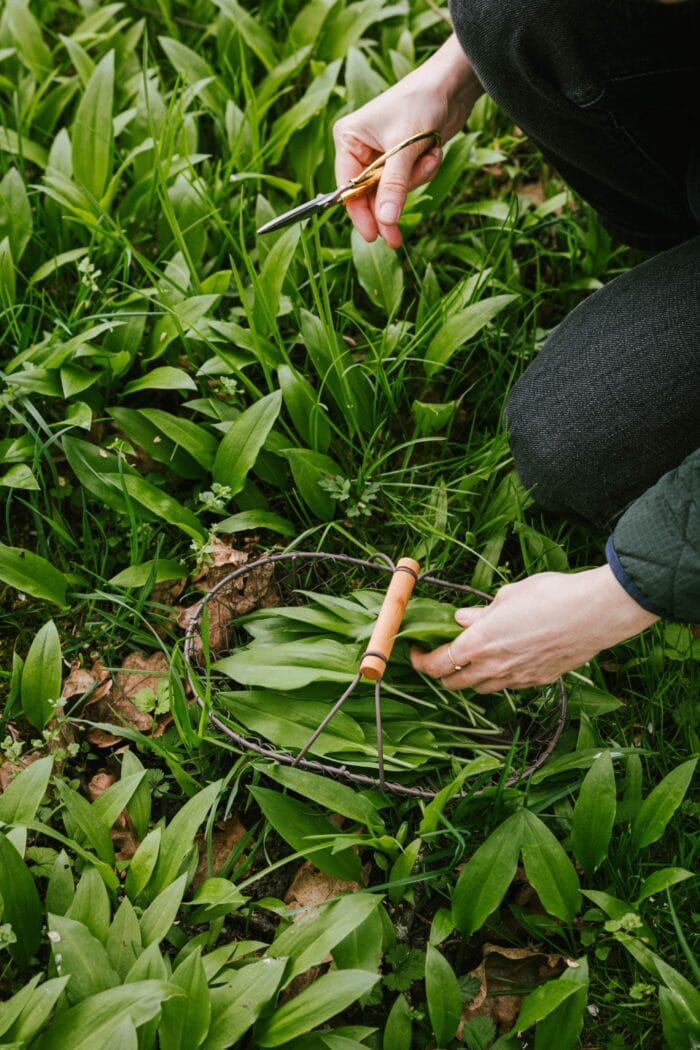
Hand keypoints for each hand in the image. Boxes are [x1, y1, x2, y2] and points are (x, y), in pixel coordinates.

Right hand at [333, 34, 481, 247]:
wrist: (452, 83)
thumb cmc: (421, 102)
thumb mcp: (405, 147)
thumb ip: (394, 185)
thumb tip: (385, 220)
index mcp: (349, 139)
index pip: (348, 186)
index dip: (360, 213)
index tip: (372, 235)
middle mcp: (361, 148)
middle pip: (370, 194)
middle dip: (391, 205)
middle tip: (396, 240)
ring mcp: (382, 154)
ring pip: (394, 190)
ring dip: (416, 179)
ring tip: (430, 157)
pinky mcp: (402, 157)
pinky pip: (409, 181)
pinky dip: (424, 170)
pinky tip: (434, 151)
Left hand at [410, 565, 659, 691]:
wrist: (594, 613)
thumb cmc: (551, 596)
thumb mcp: (508, 595)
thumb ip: (481, 613)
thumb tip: (463, 618)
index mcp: (479, 643)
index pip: (438, 665)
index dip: (422, 662)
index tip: (417, 653)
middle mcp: (495, 667)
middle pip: (455, 684)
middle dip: (443, 674)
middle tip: (442, 658)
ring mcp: (518, 678)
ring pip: (483, 688)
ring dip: (472, 678)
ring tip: (475, 660)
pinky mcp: (540, 681)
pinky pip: (511, 685)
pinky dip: (501, 677)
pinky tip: (508, 660)